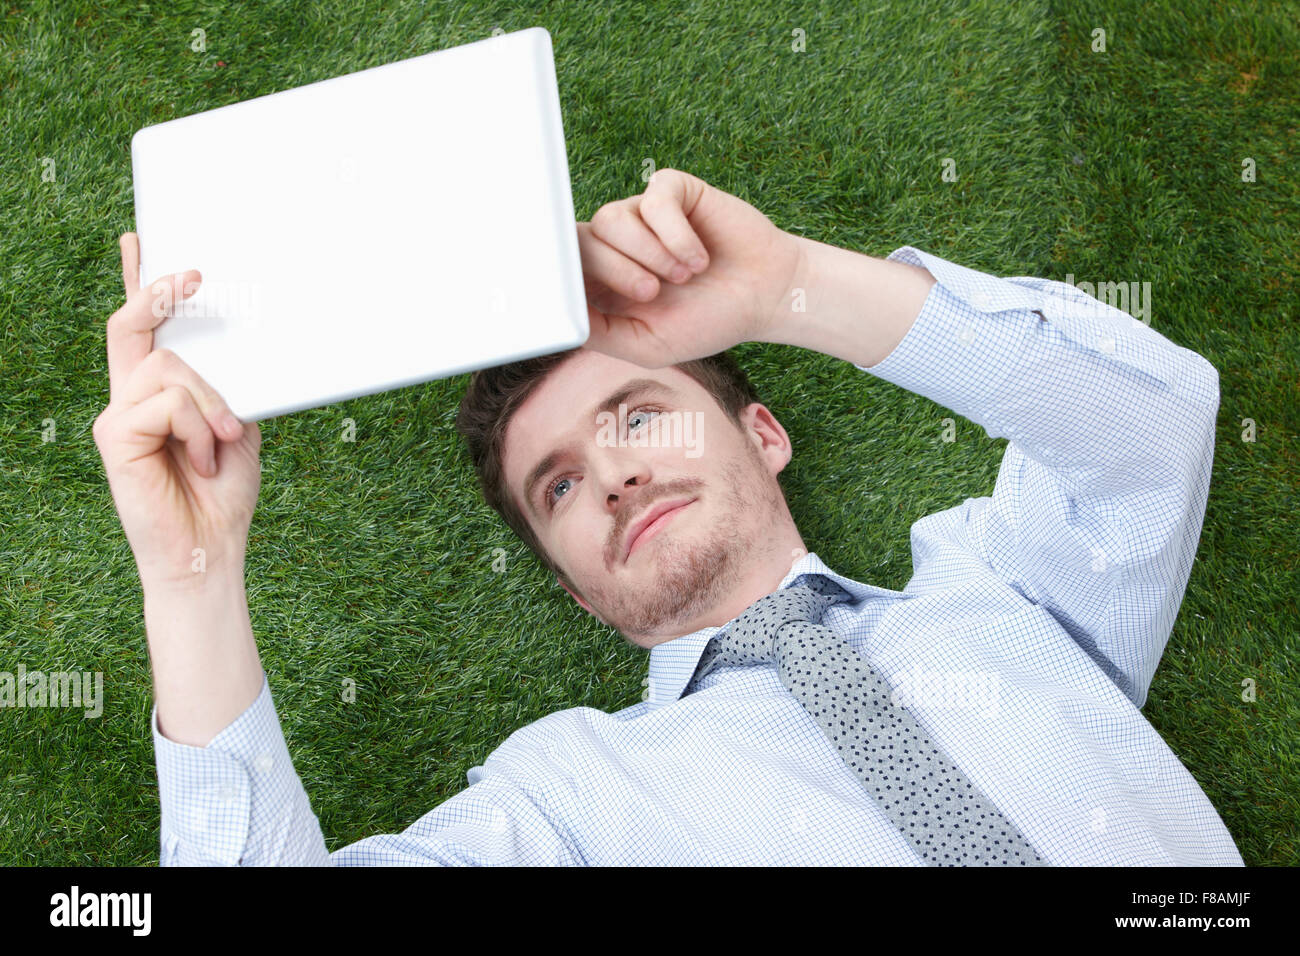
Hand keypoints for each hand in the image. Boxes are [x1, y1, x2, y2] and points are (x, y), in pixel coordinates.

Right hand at [93, 233, 262, 591]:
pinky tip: (199, 460)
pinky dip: (198, 428)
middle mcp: (131, 397)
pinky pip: (167, 402)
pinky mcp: (113, 435)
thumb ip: (225, 387)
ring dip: (210, 403)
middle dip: (161, 290)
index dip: (139, 284)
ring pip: (169, 366)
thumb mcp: (235, 426)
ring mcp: (118, 414)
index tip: (142, 242)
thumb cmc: (223, 494)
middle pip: (133, 324)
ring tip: (221, 444)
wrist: (209, 550)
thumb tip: (233, 343)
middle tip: (196, 273)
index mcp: (160, 394)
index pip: (142, 329)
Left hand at [577, 168, 805, 367]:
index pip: (563, 271)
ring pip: (611, 218)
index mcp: (604, 282)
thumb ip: (600, 333)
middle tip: (652, 293)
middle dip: (615, 270)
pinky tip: (699, 258)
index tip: (571, 293)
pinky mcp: (673, 192)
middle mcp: (618, 246)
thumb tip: (560, 318)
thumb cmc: (708, 322)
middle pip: (580, 242)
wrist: (766, 297)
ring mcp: (643, 215)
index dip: (562, 278)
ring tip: (683, 277)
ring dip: (648, 253)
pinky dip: (675, 233)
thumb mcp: (648, 345)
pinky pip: (653, 198)